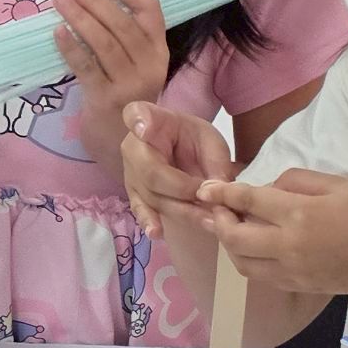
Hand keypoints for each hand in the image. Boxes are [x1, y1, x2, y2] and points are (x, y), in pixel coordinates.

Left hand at [59, 0, 171, 164]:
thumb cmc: (123, 96)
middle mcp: (150, 66)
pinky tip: (57, 31)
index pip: (152, 10)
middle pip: (123, 23)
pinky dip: (70, 47)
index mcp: (159, 51)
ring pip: (104, 42)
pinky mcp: (106, 98)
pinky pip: (86, 66)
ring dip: (79, 17)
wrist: (121, 144)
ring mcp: (129, 84)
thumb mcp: (136, 66)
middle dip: (94, 1)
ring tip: (59, 1)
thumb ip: (123, 37)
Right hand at [118, 101, 234, 238]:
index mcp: (150, 119)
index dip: (138, 122)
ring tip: (209, 221)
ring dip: (181, 211)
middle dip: (182, 190)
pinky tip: (157, 232)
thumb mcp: (211, 142)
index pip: (136, 115)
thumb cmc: (194, 140)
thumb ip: (216, 163)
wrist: (182, 152)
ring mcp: (130, 173)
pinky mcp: (134, 195)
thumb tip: (216, 189)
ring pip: (151, 196)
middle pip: (151, 172)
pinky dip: (149, 222)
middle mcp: (132, 146)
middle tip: (211, 200)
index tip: (144, 128)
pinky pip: (140, 210)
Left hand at [196, 171, 347, 297]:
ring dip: (229, 246)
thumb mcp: (337, 184)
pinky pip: (261, 276)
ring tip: (230, 228)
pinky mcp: (299, 287)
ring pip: (242, 264)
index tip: (205, 188)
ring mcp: (292, 272)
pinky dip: (248, 261)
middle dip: (218, 222)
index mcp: (299, 215)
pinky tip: (253, 247)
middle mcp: (289, 247)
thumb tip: (267, 189)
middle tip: (216, 208)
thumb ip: (296, 182)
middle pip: (234, 238)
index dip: (221, 193)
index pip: (247, 202)